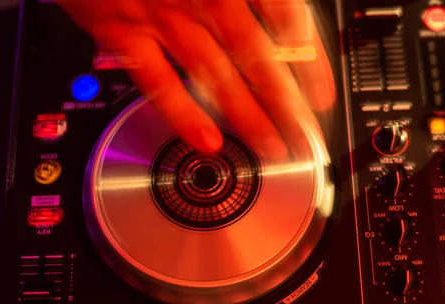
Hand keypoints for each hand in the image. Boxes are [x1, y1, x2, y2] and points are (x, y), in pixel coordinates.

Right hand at [57, 0, 334, 157]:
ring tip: (272, 147)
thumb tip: (291, 32)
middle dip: (285, 100)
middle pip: (254, 53)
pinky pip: (157, 81)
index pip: (285, 17)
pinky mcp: (123, 35)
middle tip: (305, 135)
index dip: (309, 61)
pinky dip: (182, 113)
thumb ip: (256, 0)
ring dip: (246, 114)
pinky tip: (208, 141)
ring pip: (213, 71)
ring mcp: (160, 15)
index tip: (322, 96)